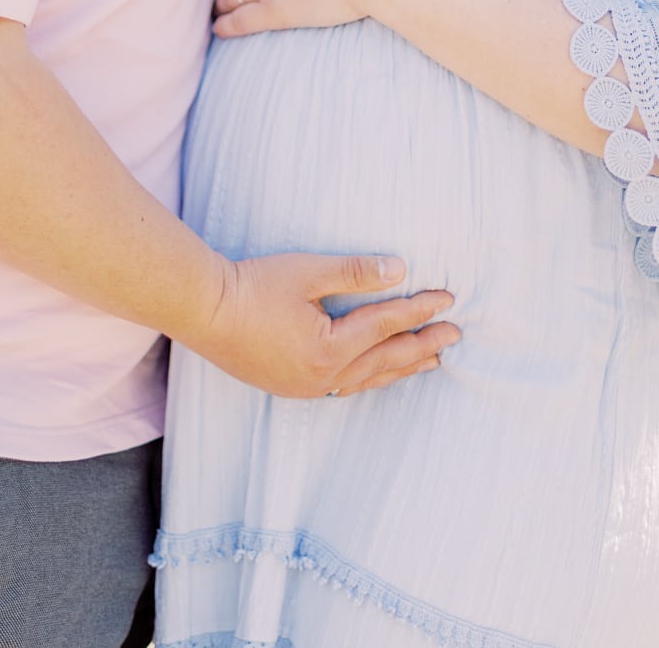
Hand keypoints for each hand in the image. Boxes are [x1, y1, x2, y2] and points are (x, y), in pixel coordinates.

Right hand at [188, 251, 459, 397]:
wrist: (203, 311)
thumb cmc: (253, 285)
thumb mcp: (308, 271)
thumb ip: (357, 272)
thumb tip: (400, 270)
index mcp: (330, 348)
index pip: (387, 324)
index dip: (420, 309)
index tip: (448, 299)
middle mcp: (324, 376)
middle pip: (386, 360)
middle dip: (423, 345)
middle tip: (455, 335)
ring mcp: (307, 386)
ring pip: (368, 379)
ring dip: (402, 367)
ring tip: (431, 360)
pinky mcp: (292, 386)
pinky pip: (346, 386)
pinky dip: (372, 378)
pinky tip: (379, 373)